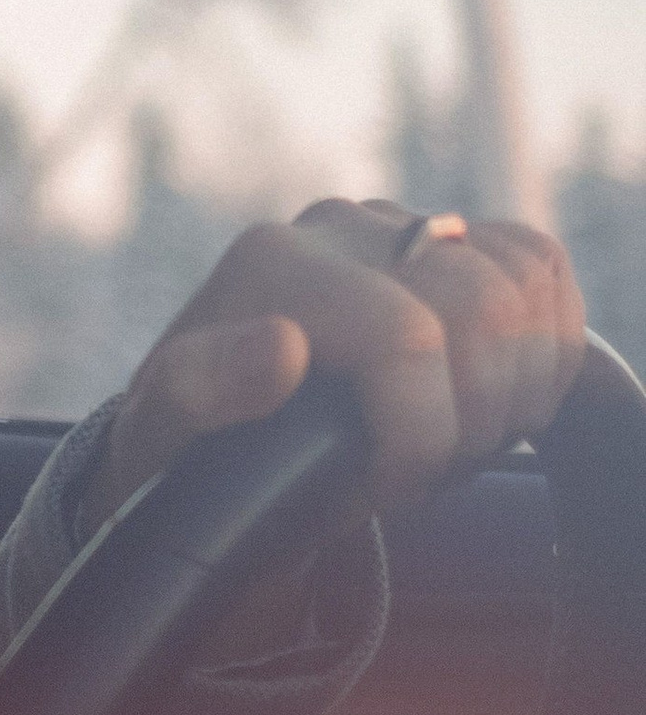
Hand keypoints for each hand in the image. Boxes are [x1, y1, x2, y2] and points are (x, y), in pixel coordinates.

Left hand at [91, 197, 585, 531]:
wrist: (219, 428)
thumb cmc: (193, 443)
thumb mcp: (167, 434)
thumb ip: (203, 391)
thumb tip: (281, 345)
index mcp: (273, 264)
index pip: (409, 337)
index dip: (423, 434)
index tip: (385, 488)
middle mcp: (337, 228)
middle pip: (484, 309)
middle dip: (475, 418)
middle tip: (426, 470)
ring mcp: (400, 226)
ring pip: (524, 282)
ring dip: (517, 386)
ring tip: (455, 439)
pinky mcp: (450, 237)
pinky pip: (539, 263)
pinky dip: (547, 341)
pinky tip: (496, 396)